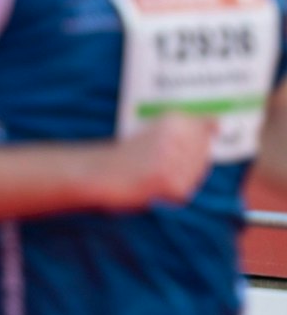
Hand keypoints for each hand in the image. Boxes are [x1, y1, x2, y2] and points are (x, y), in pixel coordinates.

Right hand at [99, 115, 216, 210]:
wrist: (96, 173)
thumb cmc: (123, 154)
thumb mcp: (153, 131)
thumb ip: (185, 127)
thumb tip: (217, 126)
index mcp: (172, 120)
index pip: (206, 126)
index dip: (197, 138)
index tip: (179, 146)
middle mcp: (177, 137)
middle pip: (203, 152)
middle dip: (188, 160)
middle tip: (159, 163)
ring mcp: (175, 160)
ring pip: (197, 173)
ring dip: (180, 177)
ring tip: (153, 173)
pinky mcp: (171, 183)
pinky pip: (183, 192)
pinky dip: (170, 195)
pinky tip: (152, 187)